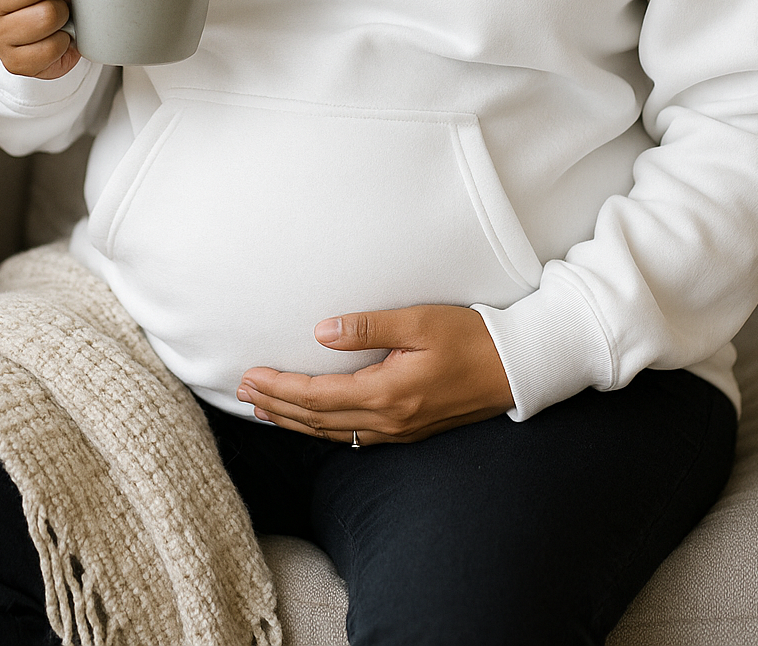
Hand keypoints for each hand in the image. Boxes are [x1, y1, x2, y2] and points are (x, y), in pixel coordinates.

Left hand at [236, 304, 513, 444]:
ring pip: (333, 432)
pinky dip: (323, 428)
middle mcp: (389, 419)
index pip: (317, 397)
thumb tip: (322, 332)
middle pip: (317, 420)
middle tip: (242, 392)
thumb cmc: (470, 337)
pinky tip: (311, 420)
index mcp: (387, 392)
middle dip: (276, 406)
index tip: (251, 376)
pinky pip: (353, 435)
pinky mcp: (409, 429)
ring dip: (294, 420)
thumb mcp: (420, 322)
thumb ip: (370, 327)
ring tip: (263, 408)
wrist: (515, 368)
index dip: (280, 388)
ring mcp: (399, 430)